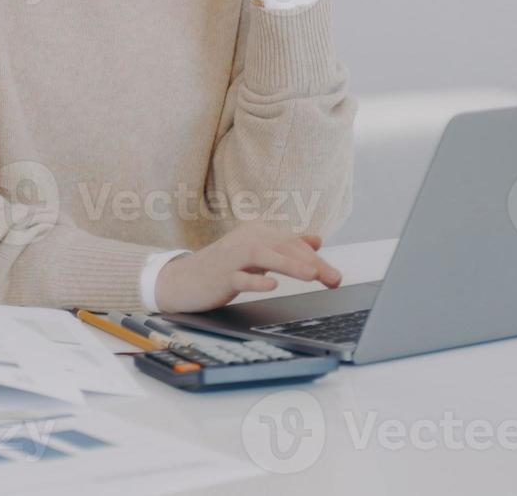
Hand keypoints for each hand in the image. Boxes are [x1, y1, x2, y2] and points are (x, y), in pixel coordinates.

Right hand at [154, 221, 341, 313]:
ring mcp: (231, 258)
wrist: (182, 281)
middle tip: (334, 279)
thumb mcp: (256, 253)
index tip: (335, 276)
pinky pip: (240, 277)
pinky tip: (271, 284)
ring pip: (264, 256)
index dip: (316, 258)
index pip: (292, 242)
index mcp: (256, 232)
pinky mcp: (220, 276)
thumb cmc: (223, 267)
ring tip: (312, 275)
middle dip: (312, 263)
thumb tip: (316, 239)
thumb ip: (285, 246)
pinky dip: (256, 280)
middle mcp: (245, 239)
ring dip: (290, 265)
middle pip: (283, 247)